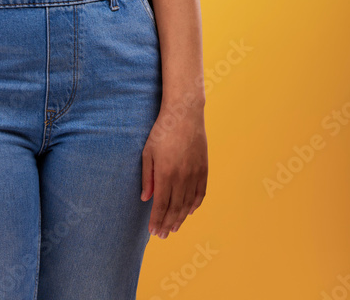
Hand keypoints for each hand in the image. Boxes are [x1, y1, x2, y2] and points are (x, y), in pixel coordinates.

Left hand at [141, 101, 207, 237]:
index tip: (153, 231)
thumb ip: (147, 176)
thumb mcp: (148, 152)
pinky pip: (200, 192)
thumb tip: (146, 199)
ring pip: (188, 203)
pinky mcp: (204, 168)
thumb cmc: (162, 131)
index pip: (161, 204)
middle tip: (163, 235)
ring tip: (174, 228)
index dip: (157, 220)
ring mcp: (194, 173)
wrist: (185, 114)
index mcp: (165, 173)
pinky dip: (195, 205)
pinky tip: (189, 211)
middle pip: (175, 208)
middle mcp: (181, 177)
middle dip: (168, 224)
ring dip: (180, 218)